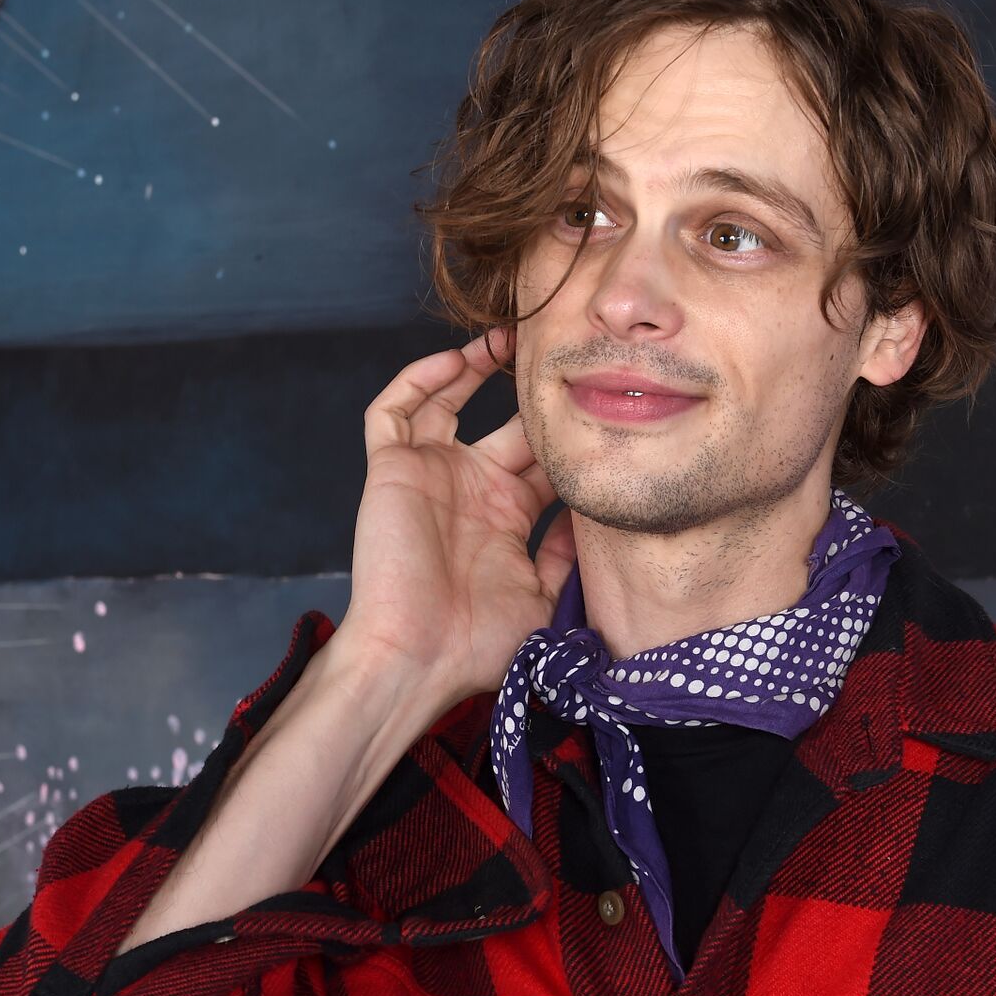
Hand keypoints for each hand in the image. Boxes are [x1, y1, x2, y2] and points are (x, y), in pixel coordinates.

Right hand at [332, 326, 575, 712]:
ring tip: (508, 335)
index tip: (603, 398)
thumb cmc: (475, 645)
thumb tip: (600, 516)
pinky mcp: (391, 470)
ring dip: (472, 365)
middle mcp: (471, 488)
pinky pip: (393, 410)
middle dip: (532, 386)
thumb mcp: (543, 596)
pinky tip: (454, 359)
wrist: (416, 661)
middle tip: (565, 350)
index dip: (570, 427)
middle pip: (506, 420)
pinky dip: (417, 379)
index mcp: (506, 515)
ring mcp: (430, 474)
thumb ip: (569, 554)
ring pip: (445, 400)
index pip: (544, 456)